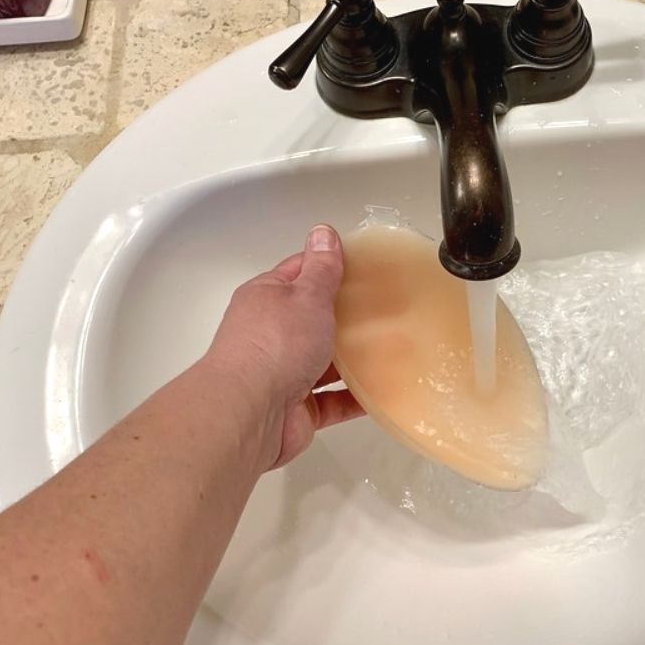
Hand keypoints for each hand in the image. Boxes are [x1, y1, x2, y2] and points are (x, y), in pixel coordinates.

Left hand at [202, 225, 363, 472]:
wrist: (251, 412)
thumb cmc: (274, 345)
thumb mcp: (306, 295)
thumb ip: (321, 268)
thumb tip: (322, 232)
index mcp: (268, 299)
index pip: (301, 273)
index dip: (331, 267)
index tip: (365, 267)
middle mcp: (272, 335)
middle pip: (314, 319)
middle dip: (348, 316)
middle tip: (386, 308)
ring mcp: (284, 373)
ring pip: (326, 362)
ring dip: (354, 358)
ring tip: (393, 347)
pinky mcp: (299, 409)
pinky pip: (334, 401)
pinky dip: (356, 397)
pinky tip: (382, 390)